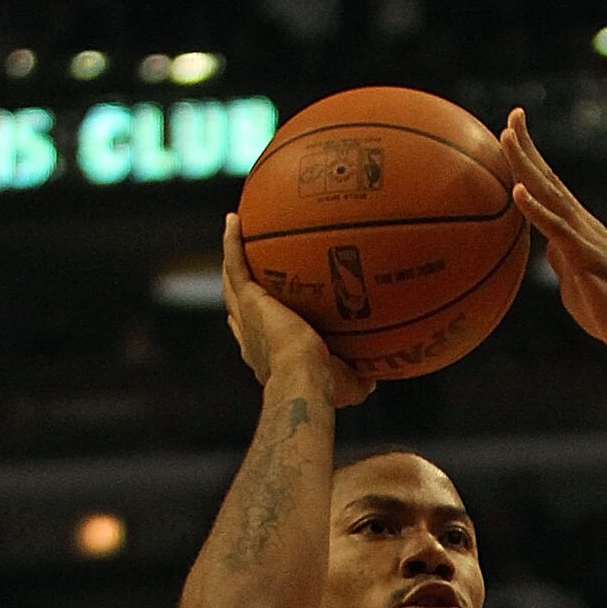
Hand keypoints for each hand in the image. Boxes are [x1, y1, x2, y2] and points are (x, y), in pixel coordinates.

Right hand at [221, 215, 374, 407]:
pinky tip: (236, 219)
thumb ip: (359, 377)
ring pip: (233, 281)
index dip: (255, 323)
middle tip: (245, 266)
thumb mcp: (347, 385)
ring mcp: (247, 316)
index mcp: (269, 356)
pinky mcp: (249, 299)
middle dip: (240, 288)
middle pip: (239, 307)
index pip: (257, 336)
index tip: (262, 308)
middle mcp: (252, 336)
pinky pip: (235, 263)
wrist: (305, 379)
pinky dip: (232, 241)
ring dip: (232, 256)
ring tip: (236, 229)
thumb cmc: (324, 388)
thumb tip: (374, 377)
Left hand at [499, 109, 606, 358]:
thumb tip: (544, 245)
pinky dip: (536, 209)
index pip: (550, 186)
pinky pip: (557, 229)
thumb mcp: (573, 279)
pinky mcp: (587, 257)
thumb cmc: (604, 310)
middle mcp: (582, 223)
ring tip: (508, 139)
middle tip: (511, 117)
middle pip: (550, 179)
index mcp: (576, 227)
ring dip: (527, 166)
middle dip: (529, 147)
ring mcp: (586, 237)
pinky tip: (519, 192)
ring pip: (551, 194)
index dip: (532, 158)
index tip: (513, 131)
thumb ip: (558, 257)